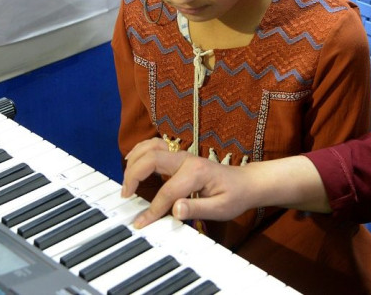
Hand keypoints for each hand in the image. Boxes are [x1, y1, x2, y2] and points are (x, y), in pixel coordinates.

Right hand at [122, 137, 253, 227]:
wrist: (245, 183)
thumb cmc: (234, 197)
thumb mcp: (220, 209)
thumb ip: (197, 209)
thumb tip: (175, 210)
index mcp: (196, 173)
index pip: (167, 192)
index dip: (152, 209)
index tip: (141, 223)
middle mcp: (187, 159)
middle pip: (151, 159)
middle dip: (133, 176)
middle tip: (125, 196)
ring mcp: (182, 155)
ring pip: (150, 148)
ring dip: (134, 161)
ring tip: (126, 182)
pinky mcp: (179, 156)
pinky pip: (154, 147)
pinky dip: (140, 152)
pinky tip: (131, 162)